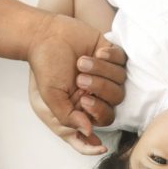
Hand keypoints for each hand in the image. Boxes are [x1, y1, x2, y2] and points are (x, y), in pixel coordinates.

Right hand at [28, 13, 126, 153]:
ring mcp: (105, 75)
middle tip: (81, 82)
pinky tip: (97, 51)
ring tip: (82, 62)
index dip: (97, 129)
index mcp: (81, 108)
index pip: (98, 126)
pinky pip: (122, 62)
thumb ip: (67, 117)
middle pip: (112, 107)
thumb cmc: (46, 66)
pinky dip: (110, 58)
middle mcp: (96, 94)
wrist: (45, 34)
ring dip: (101, 72)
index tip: (97, 134)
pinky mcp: (111, 55)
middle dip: (99, 96)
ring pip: (120, 84)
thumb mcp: (50, 96)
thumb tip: (88, 132)